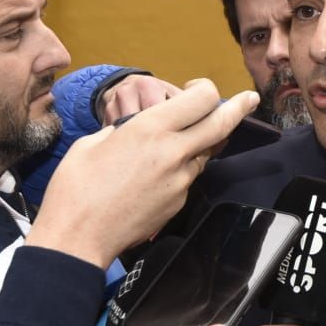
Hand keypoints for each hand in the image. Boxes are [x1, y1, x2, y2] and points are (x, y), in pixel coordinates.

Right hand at [29, 79, 259, 266]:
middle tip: (250, 99)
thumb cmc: (76, 187)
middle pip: (222, 124)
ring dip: (204, 141)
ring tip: (187, 137)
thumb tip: (137, 128)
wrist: (78, 238)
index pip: (202, 98)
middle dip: (240, 107)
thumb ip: (125, 129)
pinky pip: (189, 176)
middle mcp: (173, 152)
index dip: (205, 89)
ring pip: (207, 152)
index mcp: (150, 128)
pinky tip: (161, 172)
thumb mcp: (94, 142)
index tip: (197, 88)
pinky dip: (184, 167)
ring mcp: (180, 180)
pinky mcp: (179, 202)